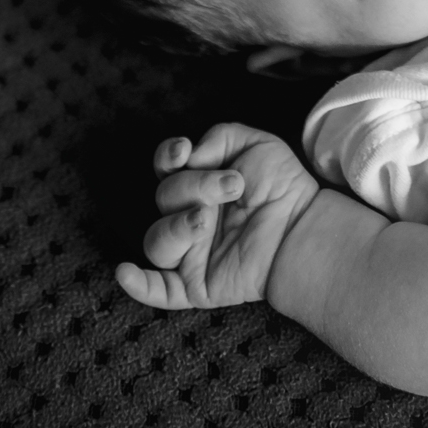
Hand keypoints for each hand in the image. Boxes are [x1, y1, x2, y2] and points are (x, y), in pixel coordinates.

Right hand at [116, 125, 319, 310]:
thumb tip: (190, 153)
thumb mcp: (258, 144)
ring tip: (205, 220)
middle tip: (233, 186)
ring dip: (176, 227)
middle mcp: (189, 215)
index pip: (165, 168)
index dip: (166, 156)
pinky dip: (138, 285)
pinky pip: (158, 291)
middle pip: (164, 197)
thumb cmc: (283, 186)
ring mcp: (191, 251)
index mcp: (198, 183)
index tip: (183, 152)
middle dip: (195, 187)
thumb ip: (221, 136)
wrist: (303, 228)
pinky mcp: (196, 284)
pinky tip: (125, 272)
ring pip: (157, 240)